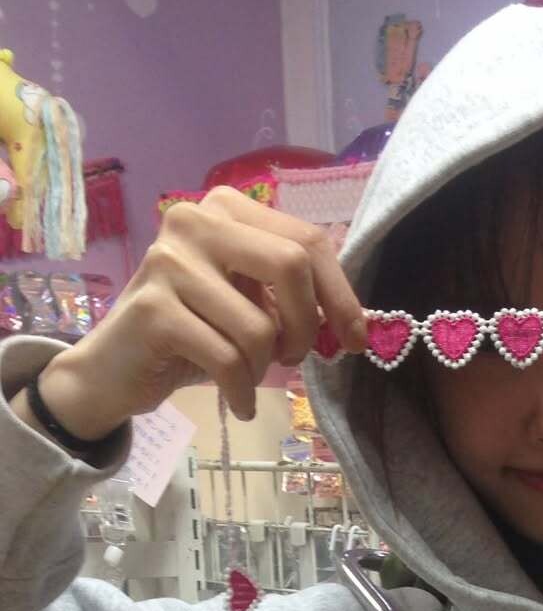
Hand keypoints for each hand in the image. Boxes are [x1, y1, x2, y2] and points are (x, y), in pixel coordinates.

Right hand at [35, 187, 367, 437]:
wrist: (117, 367)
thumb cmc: (195, 333)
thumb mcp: (251, 303)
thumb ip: (294, 295)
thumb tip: (356, 323)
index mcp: (226, 209)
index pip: (307, 241)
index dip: (341, 296)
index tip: (355, 340)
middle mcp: (195, 220)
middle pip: (291, 265)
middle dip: (307, 326)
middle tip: (294, 357)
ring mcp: (169, 261)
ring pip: (260, 326)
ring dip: (264, 367)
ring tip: (245, 375)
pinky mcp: (154, 309)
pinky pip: (228, 360)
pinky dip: (242, 391)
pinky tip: (238, 401)